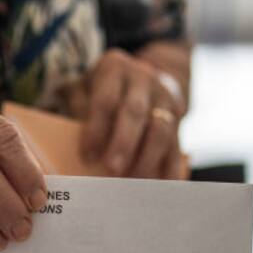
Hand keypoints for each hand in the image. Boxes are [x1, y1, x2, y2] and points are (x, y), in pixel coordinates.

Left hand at [74, 49, 185, 179]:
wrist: (141, 75)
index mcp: (114, 67)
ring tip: (134, 181)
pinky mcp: (178, 117)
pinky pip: (177, 144)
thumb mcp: (84, 86)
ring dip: (147, 157)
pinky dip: (170, 167)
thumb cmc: (101, 88)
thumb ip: (78, 106)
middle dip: (124, 144)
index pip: (106, 100)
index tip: (87, 156)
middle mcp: (143, 78)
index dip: (96, 129)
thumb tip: (73, 136)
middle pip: (135, 112)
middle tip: (112, 170)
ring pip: (161, 129)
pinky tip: (162, 185)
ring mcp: (164, 97)